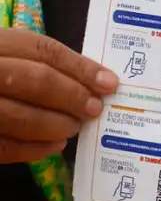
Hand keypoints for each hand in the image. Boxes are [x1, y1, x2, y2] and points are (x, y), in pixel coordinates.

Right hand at [0, 29, 118, 162]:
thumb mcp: (4, 51)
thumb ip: (35, 60)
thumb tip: (93, 81)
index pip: (43, 50)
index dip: (81, 67)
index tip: (110, 83)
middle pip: (34, 80)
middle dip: (71, 96)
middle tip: (95, 110)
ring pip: (17, 115)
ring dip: (55, 124)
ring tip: (76, 128)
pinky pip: (1, 146)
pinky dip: (31, 149)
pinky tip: (53, 147)